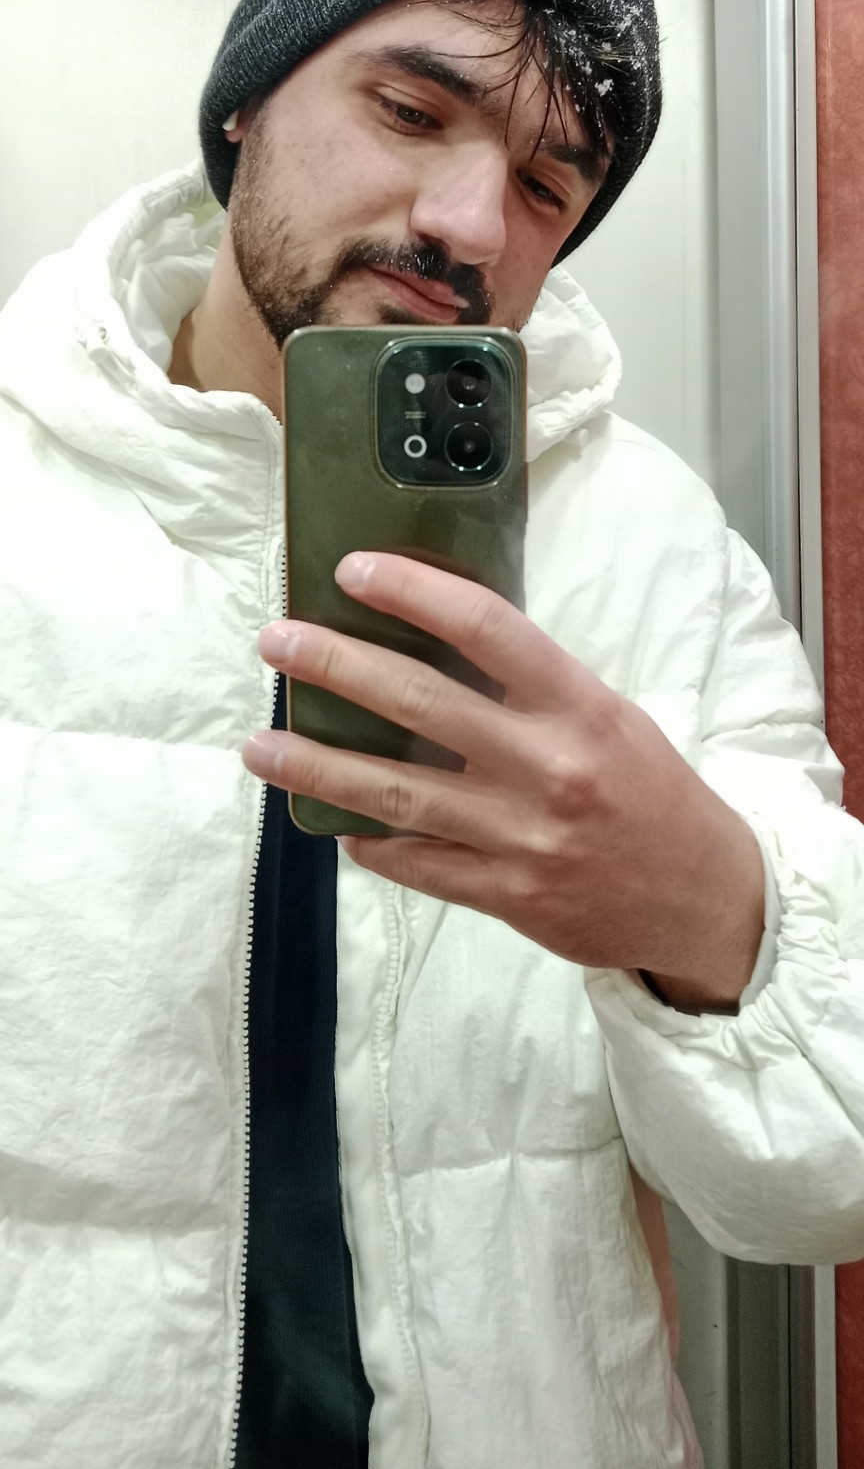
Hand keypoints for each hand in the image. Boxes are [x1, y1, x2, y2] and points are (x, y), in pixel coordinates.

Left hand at [242, 552, 764, 1009]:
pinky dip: (368, 843)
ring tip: (260, 745)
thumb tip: (432, 643)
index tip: (354, 570)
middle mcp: (548, 767)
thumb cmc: (648, 789)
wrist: (701, 898)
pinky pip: (418, 866)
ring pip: (396, 795)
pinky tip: (329, 823)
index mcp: (580, 706)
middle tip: (278, 642)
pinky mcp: (508, 896)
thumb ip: (531, 687)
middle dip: (338, 667)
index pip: (488, 629)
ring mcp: (523, 837)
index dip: (416, 592)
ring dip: (318, 766)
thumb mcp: (607, 715)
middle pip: (421, 705)